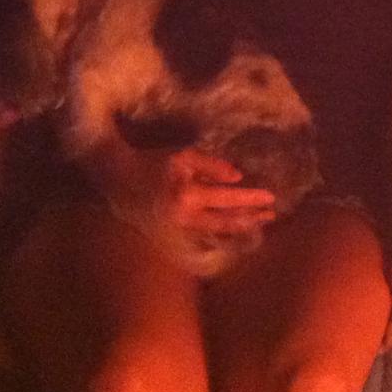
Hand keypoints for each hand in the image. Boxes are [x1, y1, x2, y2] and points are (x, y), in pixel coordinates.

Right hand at [148, 148, 276, 238]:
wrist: (120, 181)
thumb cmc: (152, 163)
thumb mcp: (182, 156)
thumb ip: (211, 165)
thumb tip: (238, 177)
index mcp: (188, 196)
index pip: (227, 199)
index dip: (250, 199)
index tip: (271, 197)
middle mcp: (185, 218)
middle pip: (226, 222)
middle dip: (251, 218)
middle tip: (272, 214)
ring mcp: (179, 230)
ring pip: (216, 232)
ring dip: (240, 227)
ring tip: (259, 222)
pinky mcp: (173, 234)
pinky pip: (204, 234)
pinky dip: (222, 231)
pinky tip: (235, 227)